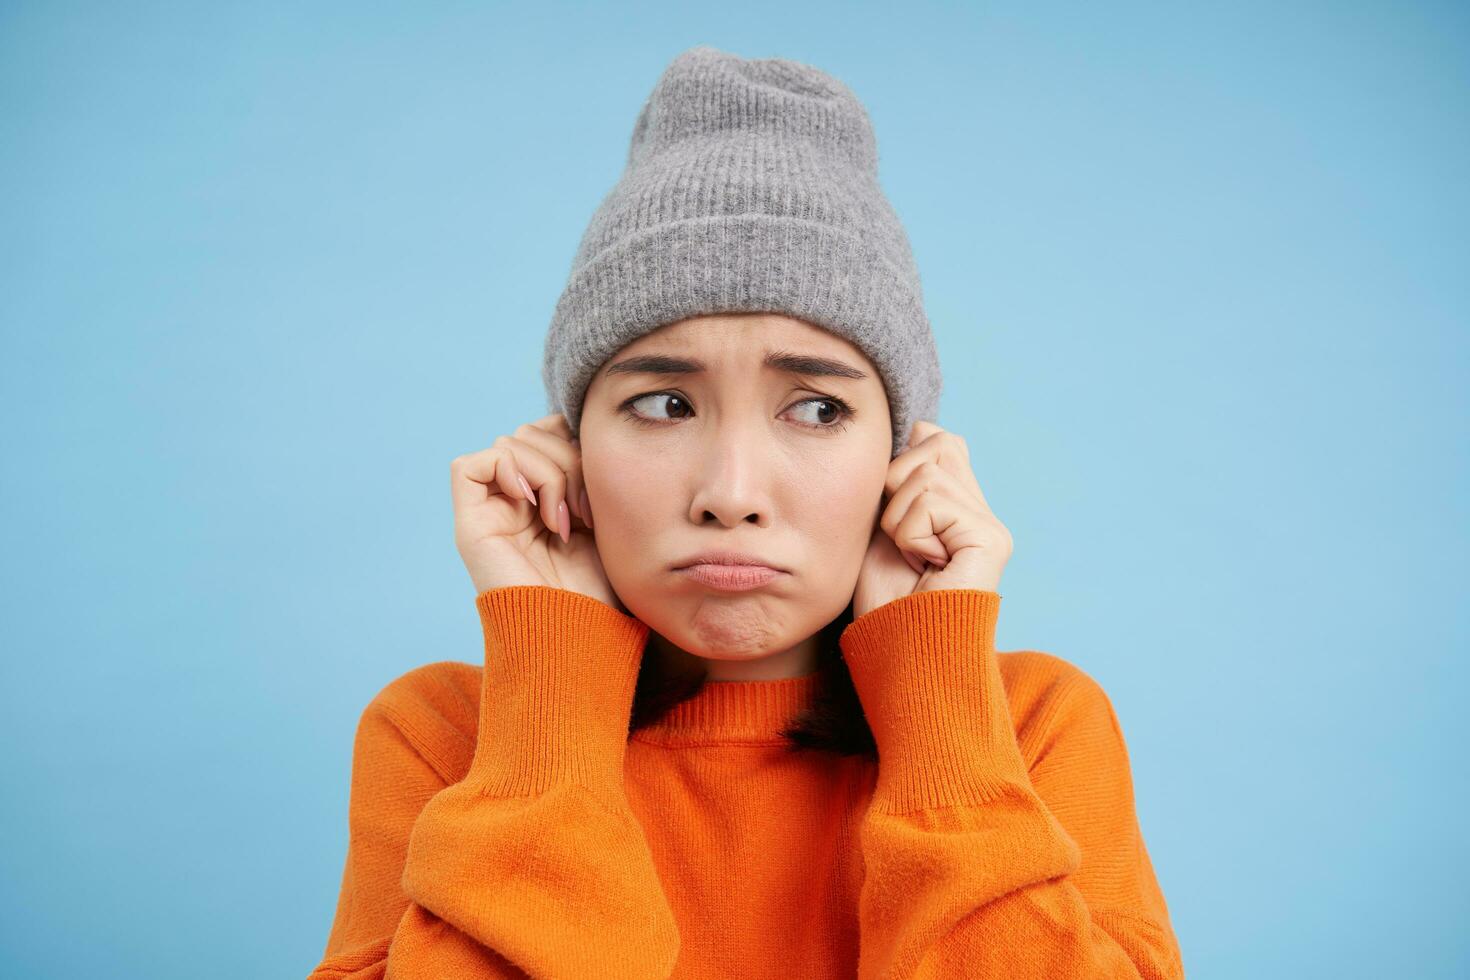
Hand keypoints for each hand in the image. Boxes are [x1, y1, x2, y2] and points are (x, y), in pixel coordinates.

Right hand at [450, 413, 622, 610]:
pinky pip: (471, 466)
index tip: (604, 479)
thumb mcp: (606, 518)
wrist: (582, 636)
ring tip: (566, 520)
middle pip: (532, 432)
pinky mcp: (471, 527)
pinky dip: (508, 470)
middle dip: (569, 458)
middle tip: (586, 510)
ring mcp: (492, 513)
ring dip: (549, 472)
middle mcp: (517, 502)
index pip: (552, 432)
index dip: (577, 439)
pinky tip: (535, 505)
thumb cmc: (602, 591)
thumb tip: (583, 425)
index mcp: (549, 498)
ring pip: (510, 442)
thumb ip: (589, 472)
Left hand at [851, 420, 1012, 618]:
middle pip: (931, 445)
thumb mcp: (884, 523)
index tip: (893, 517)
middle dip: (895, 490)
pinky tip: (925, 566)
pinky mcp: (991, 539)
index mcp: (958, 505)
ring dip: (897, 520)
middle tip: (902, 542)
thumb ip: (905, 480)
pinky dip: (910, 535)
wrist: (898, 651)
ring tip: (911, 558)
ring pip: (924, 474)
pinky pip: (931, 504)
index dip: (902, 463)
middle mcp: (980, 511)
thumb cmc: (884, 599)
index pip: (935, 440)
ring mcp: (989, 525)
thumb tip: (923, 425)